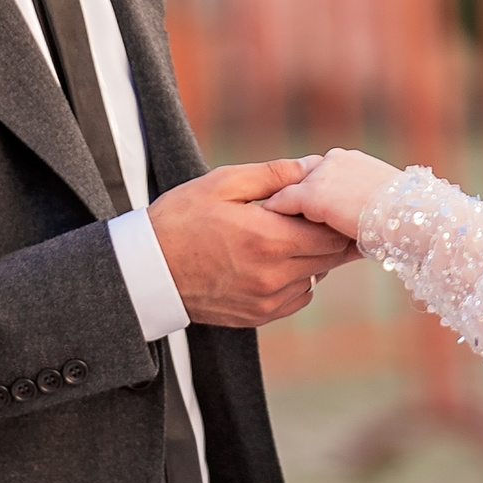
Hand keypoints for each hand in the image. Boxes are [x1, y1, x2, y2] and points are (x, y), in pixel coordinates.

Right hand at [149, 159, 362, 327]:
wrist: (147, 270)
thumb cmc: (181, 220)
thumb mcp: (223, 183)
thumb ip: (274, 174)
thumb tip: (313, 166)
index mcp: (269, 239)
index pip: (331, 232)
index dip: (335, 215)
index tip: (329, 202)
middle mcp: (273, 275)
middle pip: (329, 257)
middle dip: (329, 235)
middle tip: (318, 216)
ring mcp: (266, 300)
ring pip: (316, 277)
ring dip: (312, 258)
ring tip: (289, 237)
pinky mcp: (257, 315)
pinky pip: (297, 297)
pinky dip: (297, 280)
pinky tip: (275, 261)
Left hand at [266, 148, 402, 240]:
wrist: (417, 219)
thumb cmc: (409, 220)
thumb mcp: (381, 207)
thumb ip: (358, 206)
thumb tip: (349, 227)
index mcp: (349, 161)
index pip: (316, 178)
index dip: (305, 200)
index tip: (285, 216)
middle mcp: (334, 160)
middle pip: (298, 181)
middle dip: (283, 203)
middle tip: (261, 222)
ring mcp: (323, 175)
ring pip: (287, 193)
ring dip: (273, 211)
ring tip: (257, 231)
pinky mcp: (313, 194)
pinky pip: (282, 206)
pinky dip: (271, 219)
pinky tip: (262, 236)